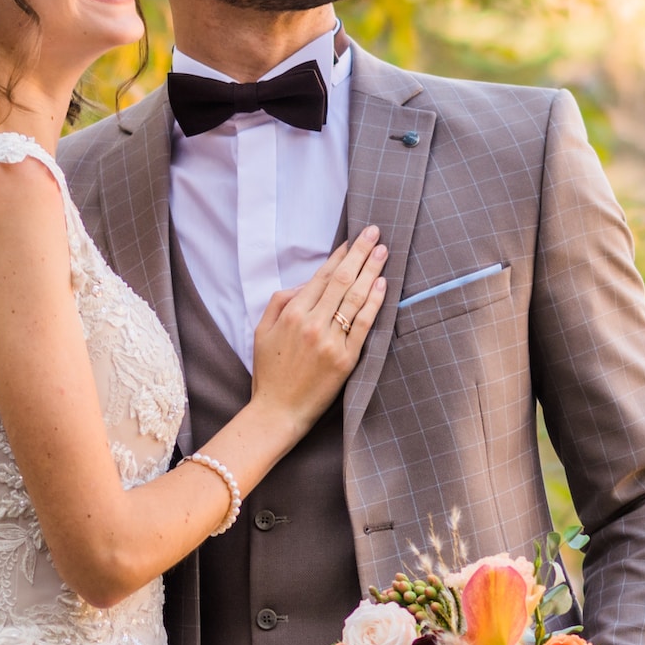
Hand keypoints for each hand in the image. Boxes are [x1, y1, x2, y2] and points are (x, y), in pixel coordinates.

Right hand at [249, 227, 388, 432]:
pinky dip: (374, 302)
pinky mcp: (345, 359)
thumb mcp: (261, 331)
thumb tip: (306, 282)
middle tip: (374, 232)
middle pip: (341, 280)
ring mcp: (331, 341)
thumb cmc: (270, 372)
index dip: (339, 255)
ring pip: (355, 297)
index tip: (353, 240)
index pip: (321, 276)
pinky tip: (383, 284)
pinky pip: (364, 324)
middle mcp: (312, 323)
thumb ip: (280, 301)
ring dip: (371, 270)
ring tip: (383, 251)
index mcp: (291, 313)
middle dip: (360, 253)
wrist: (277, 412)